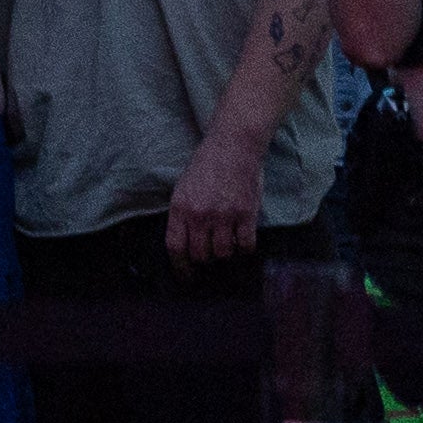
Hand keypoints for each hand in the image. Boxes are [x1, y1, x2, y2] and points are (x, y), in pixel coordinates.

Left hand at [163, 126, 269, 265]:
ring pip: (222, 253)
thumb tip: (184, 241)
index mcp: (180, 208)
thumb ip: (182, 214)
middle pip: (200, 255)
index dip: (180, 267)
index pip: (176, 247)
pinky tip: (243, 241)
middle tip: (210, 253)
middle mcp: (200, 215)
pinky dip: (245, 248)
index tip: (186, 276)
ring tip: (227, 242)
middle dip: (204, 259)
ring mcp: (224, 215)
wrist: (234, 145)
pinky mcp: (246, 214)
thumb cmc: (207, 165)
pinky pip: (245, 245)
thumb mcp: (183, 187)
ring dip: (224, 253)